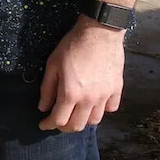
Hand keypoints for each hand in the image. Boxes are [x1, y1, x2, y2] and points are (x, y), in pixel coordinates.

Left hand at [38, 17, 125, 132]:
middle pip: (77, 126)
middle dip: (64, 127)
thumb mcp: (52, 64)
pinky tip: (94, 102)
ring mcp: (104, 96)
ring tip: (76, 112)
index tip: (43, 124)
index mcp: (70, 93)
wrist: (99, 32)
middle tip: (58, 120)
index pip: (59, 120)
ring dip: (83, 120)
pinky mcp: (116, 89)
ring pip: (94, 120)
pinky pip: (110, 108)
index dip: (48, 124)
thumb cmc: (73, 45)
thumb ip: (47, 88)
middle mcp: (89, 99)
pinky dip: (101, 110)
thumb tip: (43, 107)